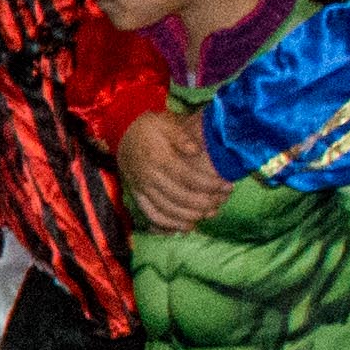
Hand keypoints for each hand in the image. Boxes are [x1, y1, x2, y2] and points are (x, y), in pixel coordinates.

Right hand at [117, 103, 232, 231]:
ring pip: (166, 210)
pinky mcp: (136, 194)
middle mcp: (148, 177)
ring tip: (208, 214)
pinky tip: (186, 227)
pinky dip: (168, 225)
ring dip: (189, 216)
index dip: (210, 185)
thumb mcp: (166, 123)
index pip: (188, 177)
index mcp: (158, 159)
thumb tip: (195, 150)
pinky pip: (151, 215)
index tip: (228, 186)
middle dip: (204, 203)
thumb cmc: (149, 127)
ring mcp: (141, 188)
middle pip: (179, 197)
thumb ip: (181, 136)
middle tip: (221, 201)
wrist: (121, 132)